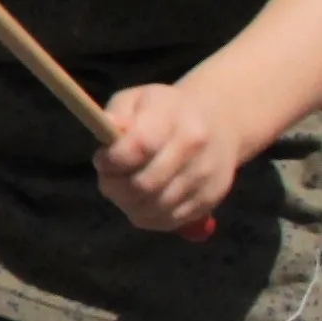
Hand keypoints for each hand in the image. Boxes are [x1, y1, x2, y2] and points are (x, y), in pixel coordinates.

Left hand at [95, 78, 245, 234]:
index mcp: (176, 120)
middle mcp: (195, 152)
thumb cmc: (166, 111)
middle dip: (115, 185)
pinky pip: (165, 221)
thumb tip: (107, 128)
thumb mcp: (138, 99)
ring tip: (126, 185)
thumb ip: (118, 113)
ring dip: (128, 202)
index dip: (112, 160)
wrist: (218, 123)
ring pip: (152, 208)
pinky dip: (146, 214)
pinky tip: (143, 198)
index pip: (139, 147)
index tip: (102, 159)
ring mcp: (204, 180)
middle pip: (143, 185)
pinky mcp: (209, 202)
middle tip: (109, 176)